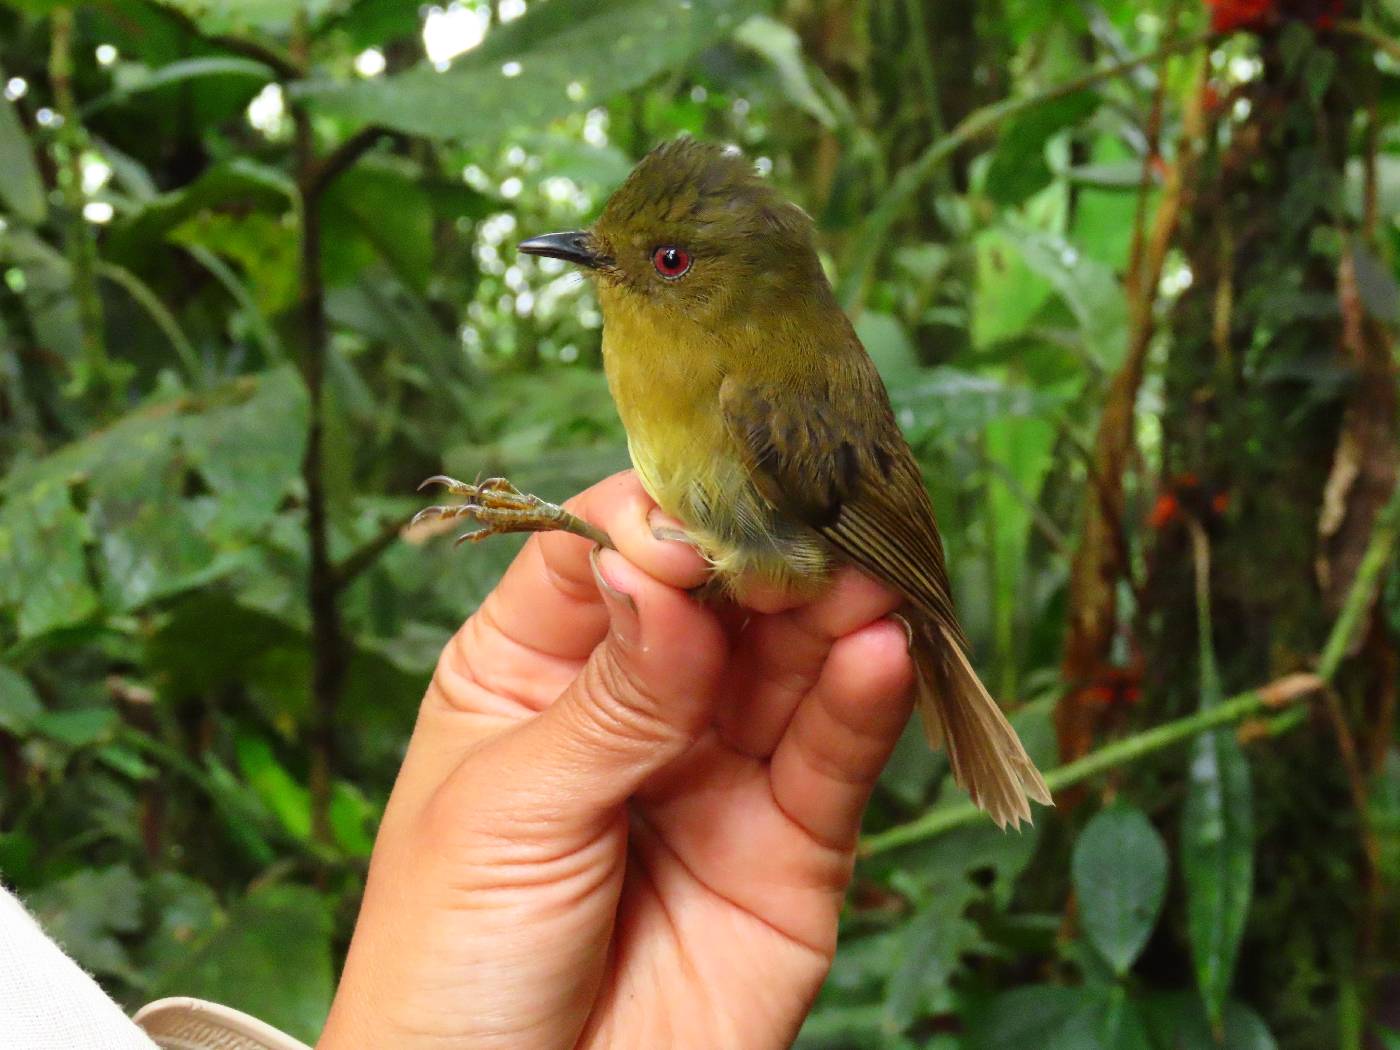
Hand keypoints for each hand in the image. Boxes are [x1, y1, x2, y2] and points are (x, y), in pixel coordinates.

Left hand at [318, 471, 913, 1049]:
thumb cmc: (452, 963)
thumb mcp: (508, 812)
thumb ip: (610, 697)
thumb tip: (670, 569)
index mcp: (531, 672)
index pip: (604, 557)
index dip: (653, 528)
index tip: (690, 529)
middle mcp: (635, 704)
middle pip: (714, 600)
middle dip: (758, 559)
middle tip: (802, 533)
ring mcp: (717, 771)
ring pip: (788, 665)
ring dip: (828, 613)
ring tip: (857, 576)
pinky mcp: (790, 846)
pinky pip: (832, 758)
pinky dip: (863, 703)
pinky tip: (882, 650)